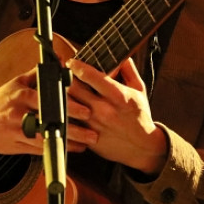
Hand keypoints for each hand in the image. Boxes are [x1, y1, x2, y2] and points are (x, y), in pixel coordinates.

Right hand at [0, 67, 91, 156]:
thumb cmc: (1, 99)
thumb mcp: (17, 82)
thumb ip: (39, 73)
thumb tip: (59, 58)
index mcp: (21, 95)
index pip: (48, 100)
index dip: (67, 107)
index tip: (85, 110)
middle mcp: (18, 114)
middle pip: (49, 123)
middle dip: (72, 129)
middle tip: (92, 132)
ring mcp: (16, 132)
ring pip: (46, 139)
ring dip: (68, 142)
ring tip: (87, 143)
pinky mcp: (15, 146)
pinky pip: (39, 150)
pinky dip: (57, 150)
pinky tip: (72, 149)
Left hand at [65, 57, 168, 175]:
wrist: (142, 147)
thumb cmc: (140, 117)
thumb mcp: (140, 91)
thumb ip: (129, 71)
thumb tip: (122, 56)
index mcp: (119, 96)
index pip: (92, 76)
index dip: (78, 66)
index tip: (72, 62)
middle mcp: (105, 109)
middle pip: (75, 88)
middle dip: (67, 78)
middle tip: (63, 74)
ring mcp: (94, 124)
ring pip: (69, 104)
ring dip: (64, 95)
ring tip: (61, 88)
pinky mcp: (88, 137)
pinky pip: (69, 122)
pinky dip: (65, 113)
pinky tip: (63, 107)